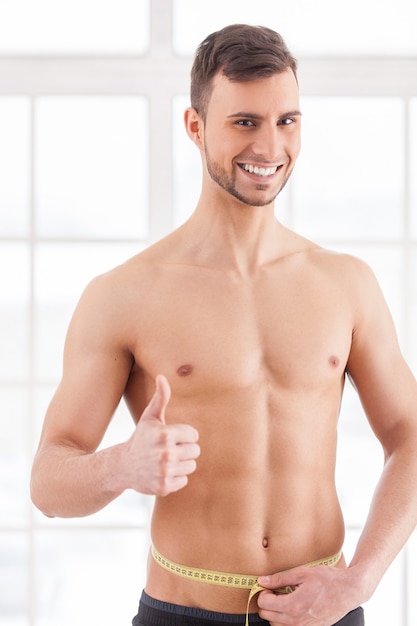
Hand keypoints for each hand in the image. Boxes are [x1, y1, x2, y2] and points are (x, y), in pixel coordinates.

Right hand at [122, 374, 199, 495]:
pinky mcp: (164, 487)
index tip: (172, 437)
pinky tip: (163, 472)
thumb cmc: (141, 438)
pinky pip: (184, 480)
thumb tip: (163, 377)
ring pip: (191, 466)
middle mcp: (165, 454)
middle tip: (169, 449)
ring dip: (181, 463)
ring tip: (166, 460)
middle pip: (195, 451)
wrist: (123, 466)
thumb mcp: (149, 417)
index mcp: (164, 435)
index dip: (185, 435)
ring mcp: (164, 472)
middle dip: (184, 449)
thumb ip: (160, 398)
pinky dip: (176, 477)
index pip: (194, 435)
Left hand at [257, 565, 353, 625]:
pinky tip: (294, 607)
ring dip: (276, 613)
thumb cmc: (328, 580)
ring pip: (276, 625)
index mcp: (293, 605)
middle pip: (267, 616)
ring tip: (286, 599)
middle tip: (277, 591)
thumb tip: (262, 581)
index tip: (269, 586)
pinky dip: (286, 619)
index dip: (263, 592)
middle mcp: (297, 621)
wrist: (348, 591)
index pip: (264, 604)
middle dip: (268, 602)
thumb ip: (280, 579)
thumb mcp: (303, 573)